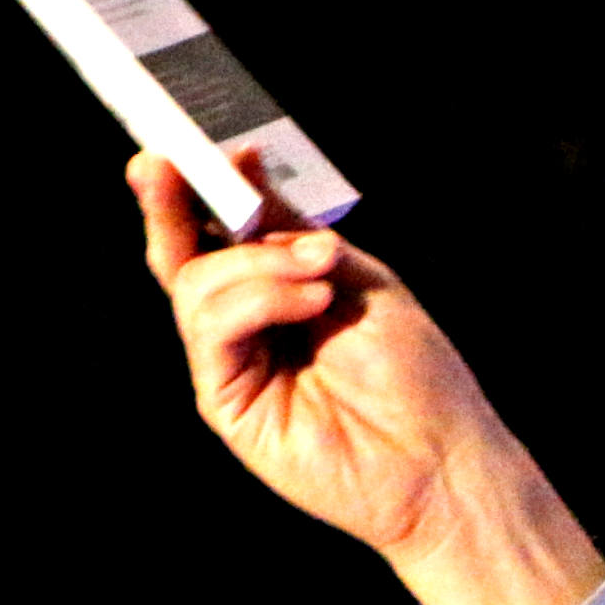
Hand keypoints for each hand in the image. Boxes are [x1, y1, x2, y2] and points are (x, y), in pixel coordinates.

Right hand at [133, 153, 604, 604]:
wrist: (442, 455)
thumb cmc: (415, 373)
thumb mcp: (357, 277)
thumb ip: (291, 230)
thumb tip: (242, 165)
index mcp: (278, 289)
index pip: (221, 231)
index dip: (205, 187)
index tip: (217, 149)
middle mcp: (246, 324)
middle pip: (183, 256)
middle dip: (170, 205)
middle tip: (162, 164)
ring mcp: (232, 363)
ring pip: (195, 285)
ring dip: (256, 261)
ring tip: (321, 270)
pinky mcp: (226, 401)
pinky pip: (213, 329)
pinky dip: (259, 298)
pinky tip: (311, 297)